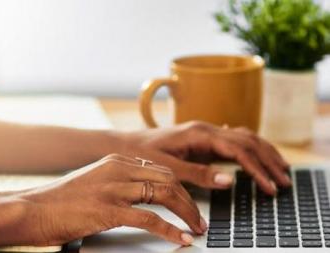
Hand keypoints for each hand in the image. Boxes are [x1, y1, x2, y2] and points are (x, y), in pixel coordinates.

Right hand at [23, 154, 205, 246]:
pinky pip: (149, 219)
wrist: (33, 207)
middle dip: (189, 201)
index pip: (161, 170)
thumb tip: (145, 193)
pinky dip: (170, 230)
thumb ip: (121, 181)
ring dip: (186, 214)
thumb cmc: (63, 198)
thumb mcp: (97, 180)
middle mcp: (119, 169)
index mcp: (118, 161)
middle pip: (168, 180)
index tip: (191, 203)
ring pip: (164, 195)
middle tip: (199, 218)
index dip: (182, 188)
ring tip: (196, 228)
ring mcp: (114, 188)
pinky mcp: (108, 209)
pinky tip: (180, 238)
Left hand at [120, 121, 290, 194]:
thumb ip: (198, 174)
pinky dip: (250, 148)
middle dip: (268, 160)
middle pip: (247, 140)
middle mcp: (206, 129)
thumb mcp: (167, 168)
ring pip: (243, 137)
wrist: (126, 145)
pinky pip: (233, 140)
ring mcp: (205, 132)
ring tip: (280, 167)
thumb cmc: (142, 154)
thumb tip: (230, 181)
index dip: (257, 168)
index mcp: (199, 134)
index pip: (239, 149)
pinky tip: (257, 154)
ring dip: (263, 152)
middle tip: (284, 179)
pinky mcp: (202, 139)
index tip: (269, 186)